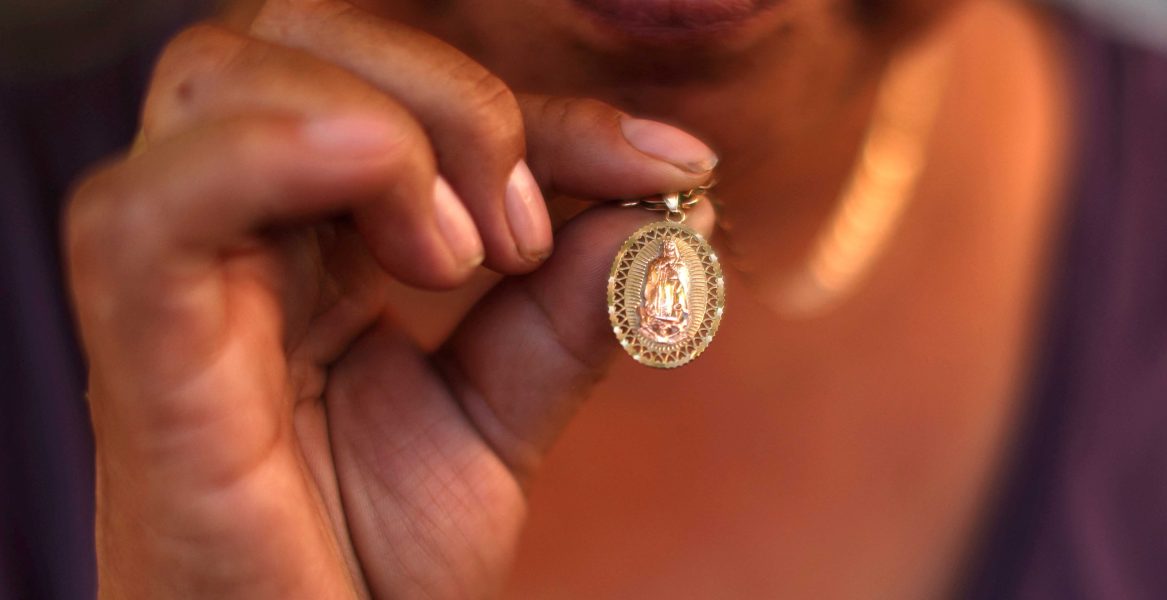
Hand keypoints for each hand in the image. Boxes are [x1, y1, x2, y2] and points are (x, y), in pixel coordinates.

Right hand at [66, 1, 716, 596]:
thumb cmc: (373, 564)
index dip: (547, 110)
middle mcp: (230, 235)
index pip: (405, 94)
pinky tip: (406, 218)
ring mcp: (175, 282)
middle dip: (450, 95)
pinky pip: (153, 208)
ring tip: (462, 260)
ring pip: (223, 76)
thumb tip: (662, 202)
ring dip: (385, 125)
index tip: (671, 162)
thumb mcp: (500, 416)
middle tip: (525, 231)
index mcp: (304, 237)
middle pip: (299, 37)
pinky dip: (274, 159)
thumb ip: (568, 306)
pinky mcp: (138, 356)